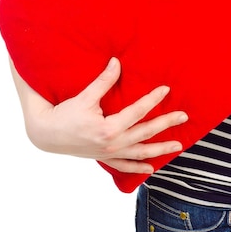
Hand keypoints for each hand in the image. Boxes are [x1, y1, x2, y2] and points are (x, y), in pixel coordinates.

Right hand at [12, 57, 187, 173]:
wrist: (46, 134)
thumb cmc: (65, 113)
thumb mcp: (84, 97)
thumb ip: (103, 81)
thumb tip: (117, 62)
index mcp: (108, 127)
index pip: (137, 111)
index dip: (153, 99)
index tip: (166, 89)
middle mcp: (112, 143)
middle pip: (145, 132)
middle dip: (166, 124)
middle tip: (184, 117)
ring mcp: (109, 153)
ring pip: (140, 152)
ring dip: (160, 149)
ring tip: (179, 145)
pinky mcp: (104, 158)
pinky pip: (124, 166)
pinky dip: (138, 168)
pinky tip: (151, 169)